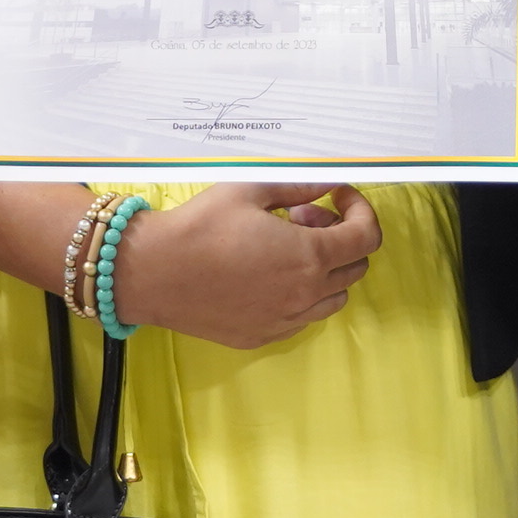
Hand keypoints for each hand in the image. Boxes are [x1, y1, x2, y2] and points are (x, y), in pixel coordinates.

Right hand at [111, 185, 383, 347]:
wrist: (151, 272)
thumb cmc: (199, 226)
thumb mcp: (252, 189)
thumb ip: (301, 186)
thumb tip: (329, 181)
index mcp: (308, 257)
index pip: (367, 237)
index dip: (361, 210)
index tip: (339, 197)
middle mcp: (304, 295)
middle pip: (354, 268)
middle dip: (339, 236)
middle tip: (303, 216)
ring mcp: (284, 321)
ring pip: (332, 297)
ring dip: (324, 268)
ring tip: (284, 245)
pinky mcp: (262, 336)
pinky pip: (302, 316)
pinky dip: (301, 293)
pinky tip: (267, 272)